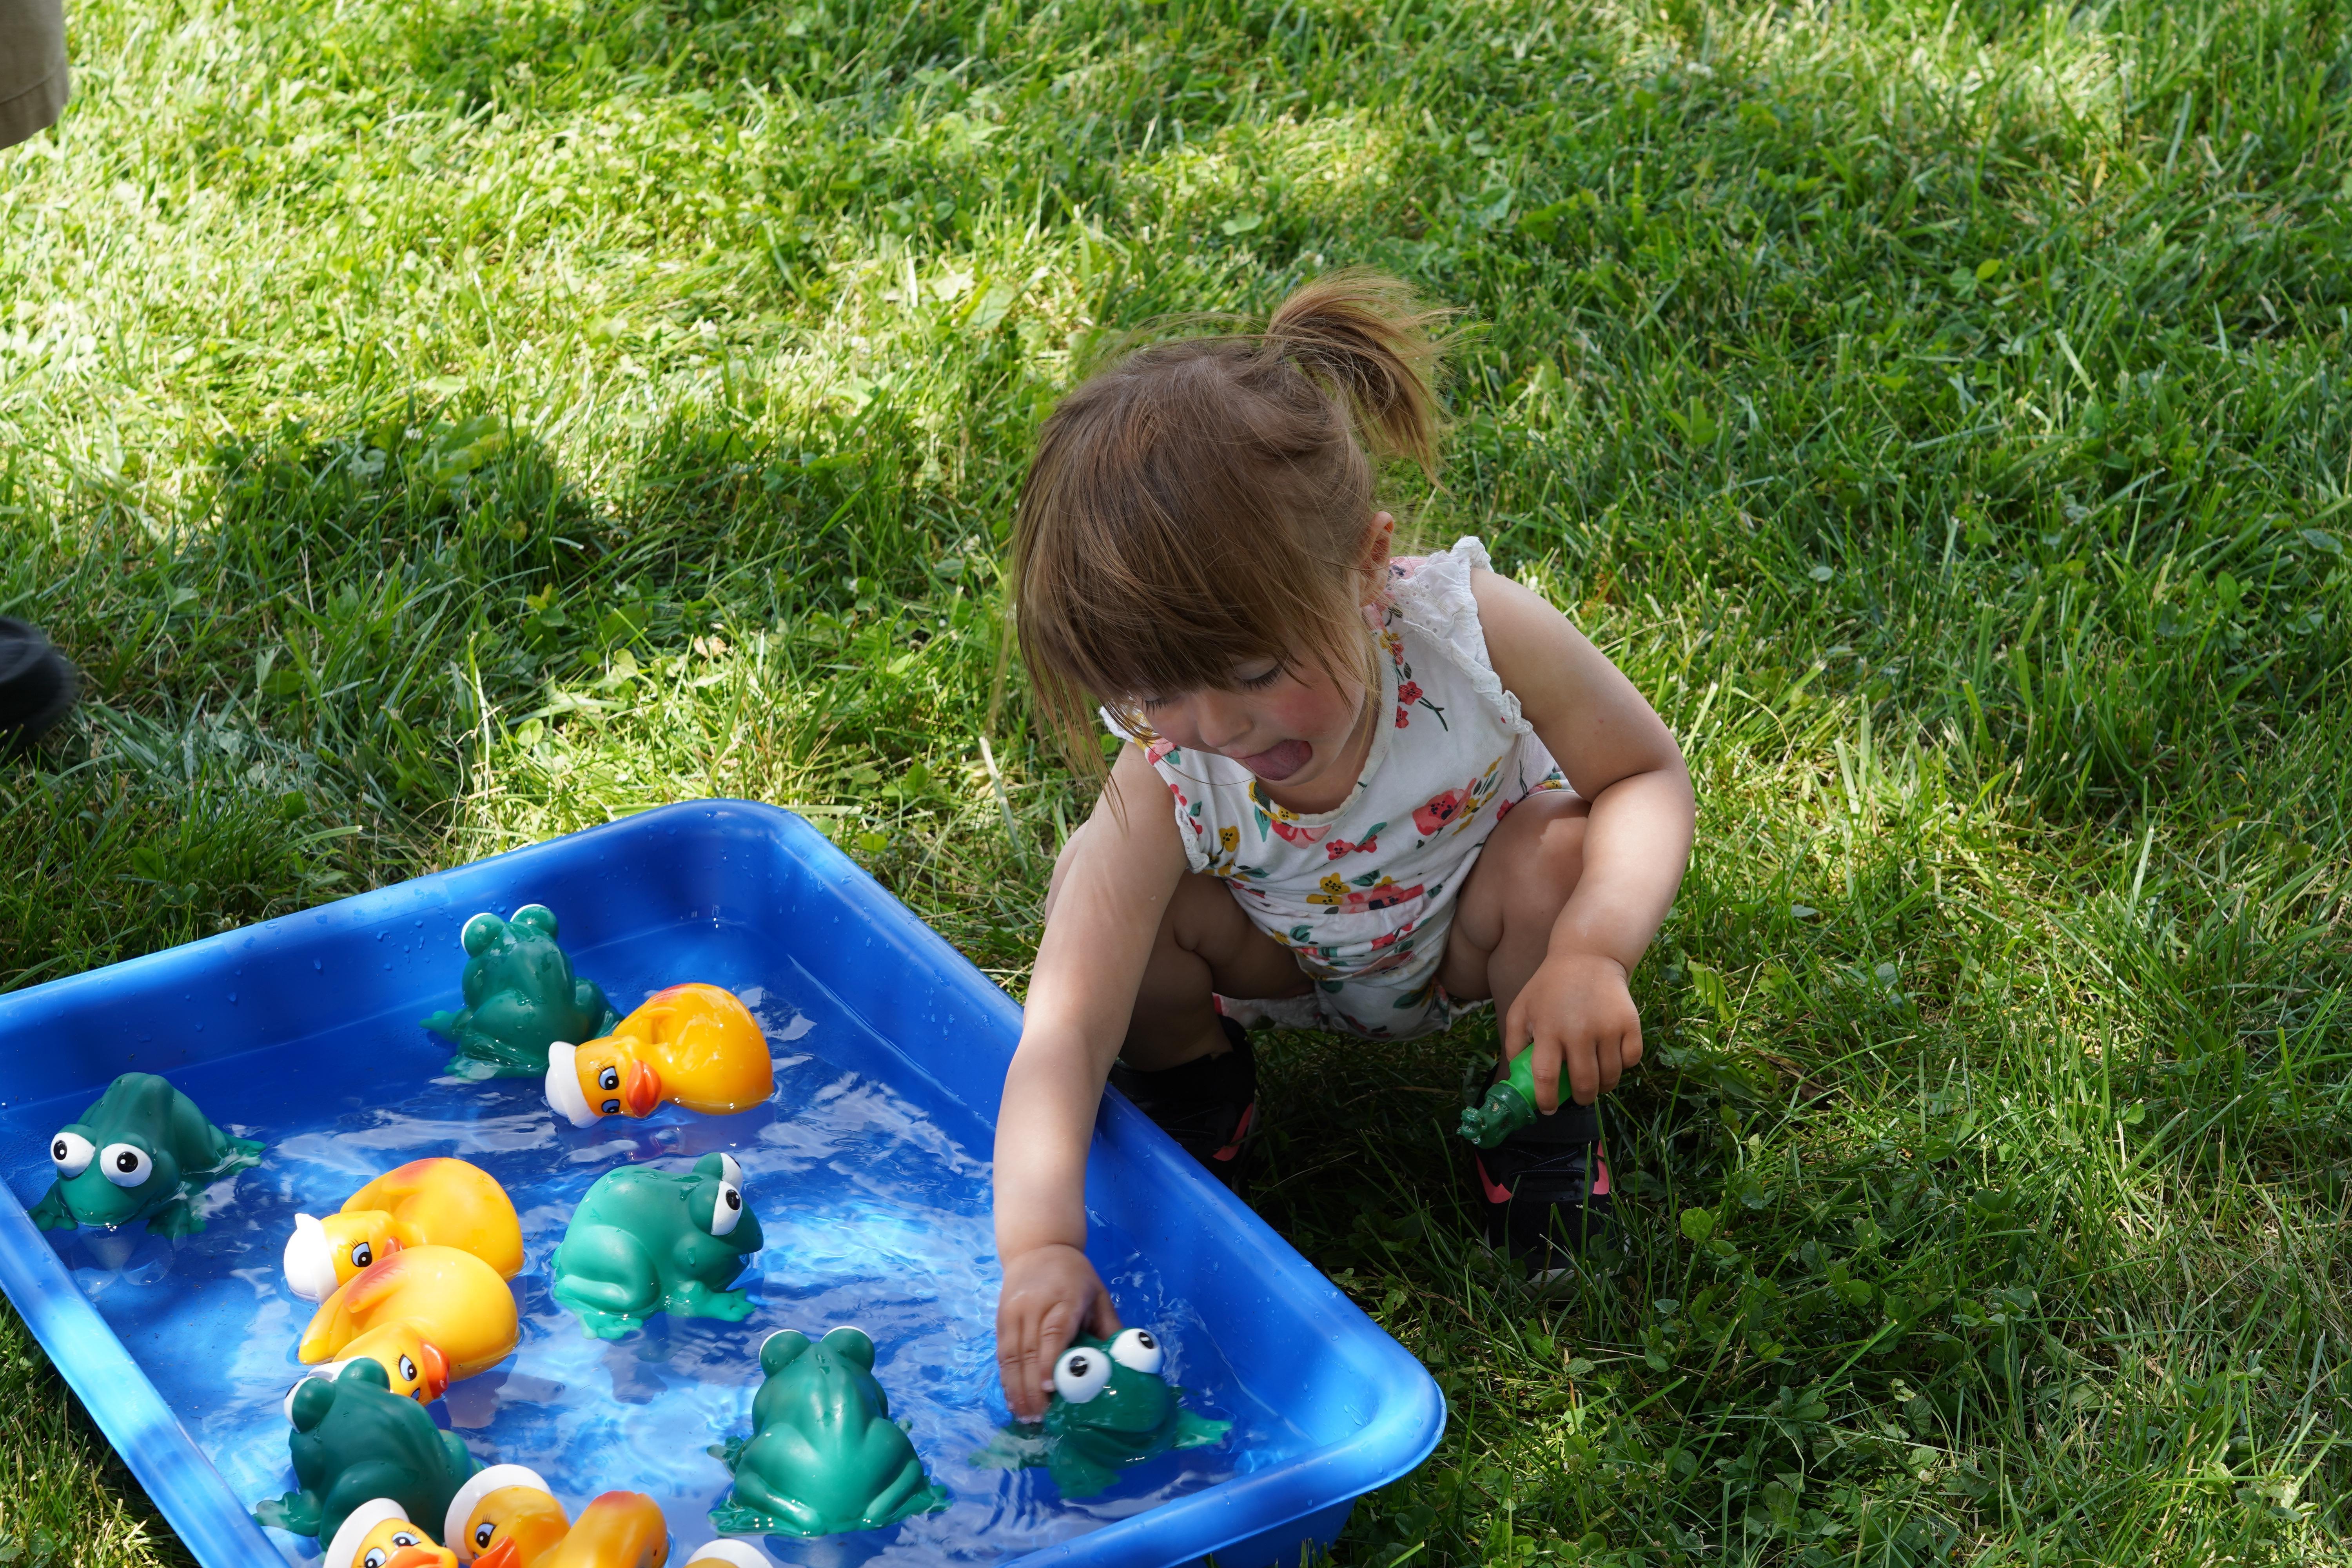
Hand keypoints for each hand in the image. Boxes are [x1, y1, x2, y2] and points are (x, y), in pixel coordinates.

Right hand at [995, 1242, 1120, 1420]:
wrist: (1038, 1247)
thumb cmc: (1075, 1275)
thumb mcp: (1099, 1294)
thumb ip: (1109, 1328)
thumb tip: (1124, 1366)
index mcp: (1065, 1298)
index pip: (1053, 1331)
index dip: (1048, 1361)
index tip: (1049, 1389)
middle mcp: (1034, 1306)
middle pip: (1028, 1350)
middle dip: (1032, 1388)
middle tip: (1041, 1419)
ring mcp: (1013, 1313)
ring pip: (1011, 1356)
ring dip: (1016, 1389)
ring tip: (1026, 1417)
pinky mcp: (1001, 1320)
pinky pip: (1002, 1354)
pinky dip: (1006, 1379)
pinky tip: (1014, 1400)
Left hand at [1504, 950, 1642, 1110]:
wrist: (1587, 957)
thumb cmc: (1549, 988)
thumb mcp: (1521, 1009)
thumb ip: (1514, 1042)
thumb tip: (1517, 1076)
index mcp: (1548, 1029)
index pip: (1546, 1077)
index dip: (1546, 1100)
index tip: (1548, 1109)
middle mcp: (1578, 1031)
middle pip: (1584, 1084)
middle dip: (1580, 1099)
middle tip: (1578, 1096)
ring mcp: (1607, 1027)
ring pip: (1610, 1077)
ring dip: (1602, 1086)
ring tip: (1596, 1080)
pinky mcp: (1629, 1023)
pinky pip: (1631, 1060)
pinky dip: (1623, 1065)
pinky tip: (1612, 1057)